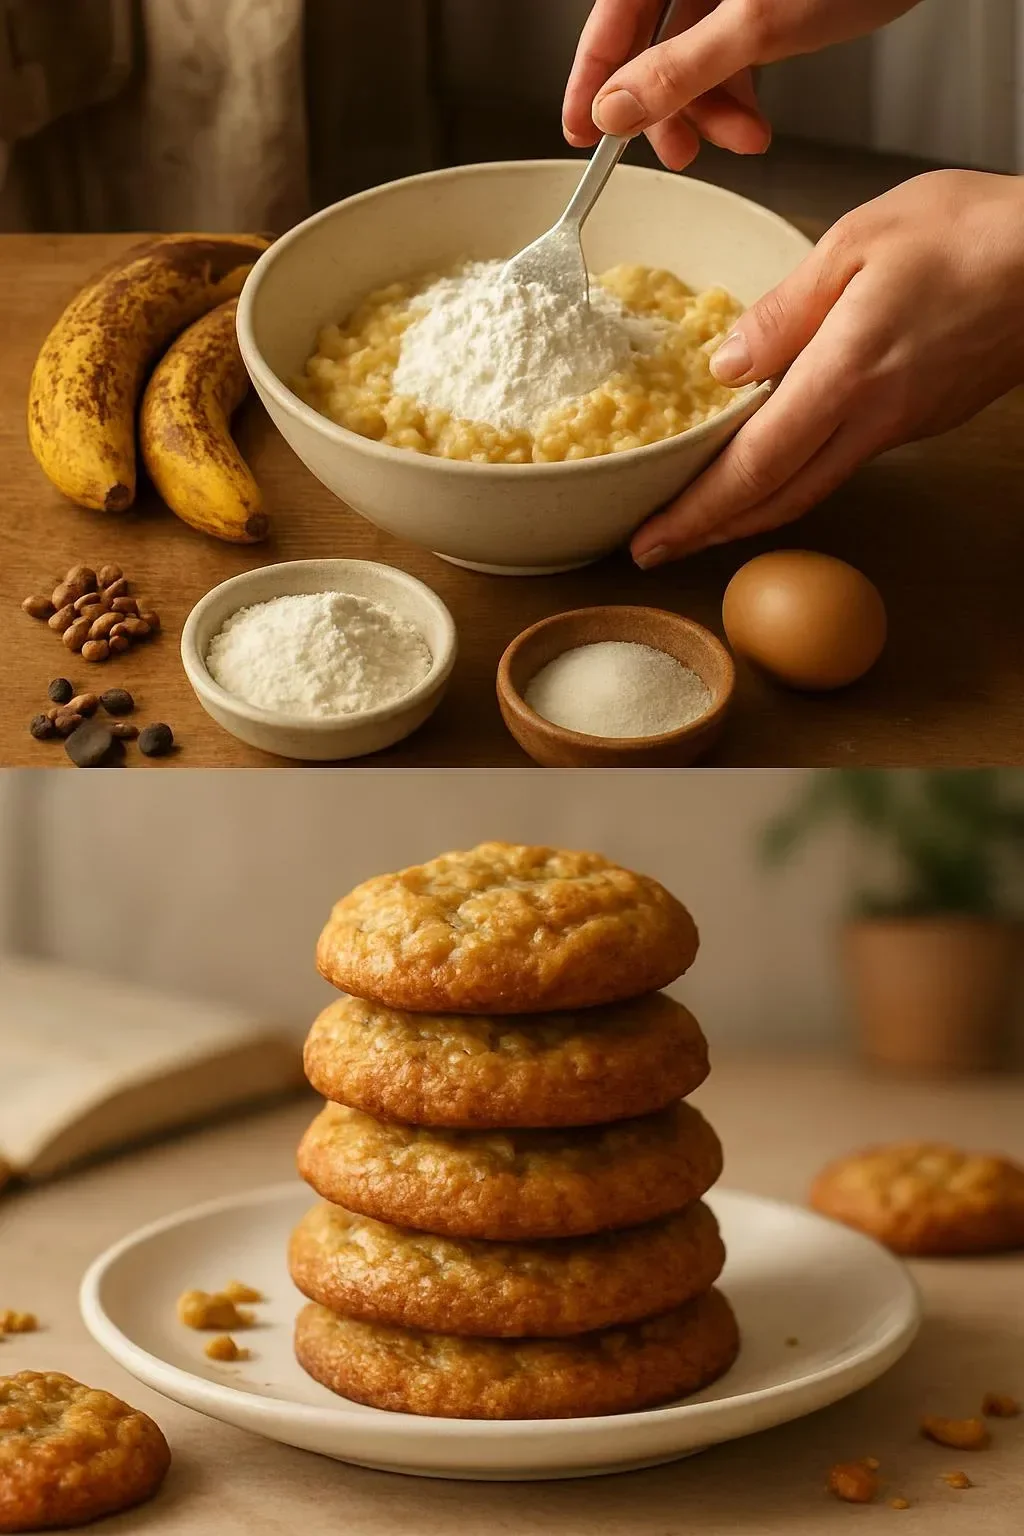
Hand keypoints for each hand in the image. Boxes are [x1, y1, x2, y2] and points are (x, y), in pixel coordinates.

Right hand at [563, 0, 917, 169]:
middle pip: (652, 42)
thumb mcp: (755, 26)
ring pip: (694, 54)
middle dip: (670, 108)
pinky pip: (731, 51)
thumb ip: (679, 71)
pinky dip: (740, 92)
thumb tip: (616, 111)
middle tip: (680, 153)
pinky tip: (755, 122)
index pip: (611, 20)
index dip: (594, 81)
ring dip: (713, 109)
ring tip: (745, 141)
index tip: (583, 134)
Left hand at [630, 171, 1023, 567]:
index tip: (651, 538)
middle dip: (710, 530)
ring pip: (811, 489)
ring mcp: (900, 427)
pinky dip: (793, 478)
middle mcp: (873, 418)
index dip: (697, 511)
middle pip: (777, 500)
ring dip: (749, 512)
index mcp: (846, 375)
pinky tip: (769, 466)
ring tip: (701, 518)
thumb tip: (726, 365)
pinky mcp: (921, 420)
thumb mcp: (859, 241)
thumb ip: (784, 310)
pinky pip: (843, 462)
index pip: (754, 466)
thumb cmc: (973, 233)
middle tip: (656, 547)